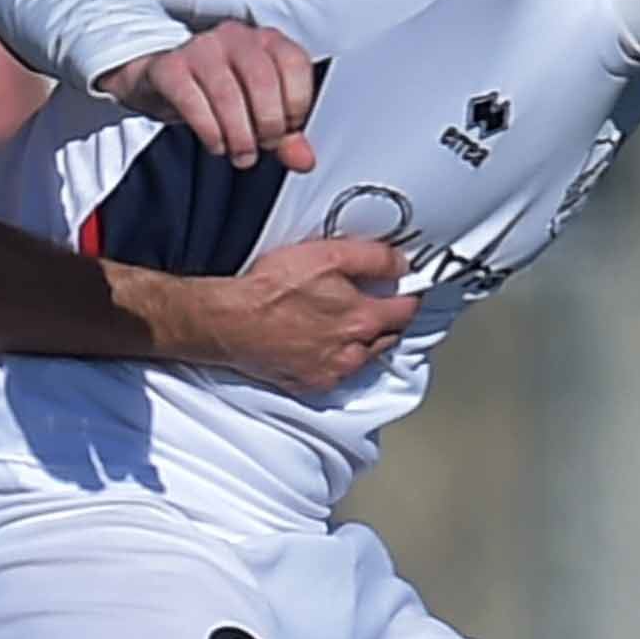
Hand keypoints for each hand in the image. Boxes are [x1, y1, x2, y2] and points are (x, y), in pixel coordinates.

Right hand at [95, 18, 319, 171]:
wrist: (161, 80)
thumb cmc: (217, 92)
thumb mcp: (257, 110)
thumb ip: (286, 133)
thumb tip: (305, 160)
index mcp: (267, 40)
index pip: (294, 64)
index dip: (296, 105)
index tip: (288, 130)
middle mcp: (236, 37)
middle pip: (262, 81)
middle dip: (267, 125)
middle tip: (261, 146)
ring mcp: (201, 48)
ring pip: (227, 95)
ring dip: (238, 135)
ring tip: (240, 153)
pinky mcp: (170, 67)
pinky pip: (192, 101)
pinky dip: (209, 131)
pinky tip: (216, 143)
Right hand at [205, 235, 410, 394]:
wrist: (230, 321)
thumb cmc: (271, 288)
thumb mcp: (328, 255)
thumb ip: (373, 258)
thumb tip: (401, 264)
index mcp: (363, 320)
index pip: (408, 310)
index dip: (409, 293)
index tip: (405, 286)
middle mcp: (353, 353)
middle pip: (390, 336)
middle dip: (387, 319)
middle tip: (372, 301)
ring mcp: (332, 372)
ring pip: (364, 357)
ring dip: (362, 341)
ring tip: (340, 321)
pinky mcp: (310, 384)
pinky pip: (337, 373)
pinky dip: (336, 358)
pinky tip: (320, 341)